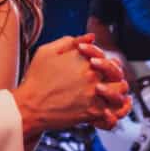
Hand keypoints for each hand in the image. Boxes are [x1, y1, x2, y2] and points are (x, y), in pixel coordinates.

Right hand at [14, 35, 130, 136]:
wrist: (29, 106)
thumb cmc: (36, 78)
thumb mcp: (47, 51)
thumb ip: (70, 41)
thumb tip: (91, 37)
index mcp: (84, 59)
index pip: (107, 57)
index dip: (106, 62)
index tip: (100, 67)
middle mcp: (92, 75)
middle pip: (118, 73)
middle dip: (116, 75)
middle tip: (110, 80)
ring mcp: (94, 94)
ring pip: (120, 92)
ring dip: (118, 92)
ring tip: (111, 95)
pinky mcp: (92, 112)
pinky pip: (112, 113)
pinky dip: (113, 113)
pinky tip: (107, 112)